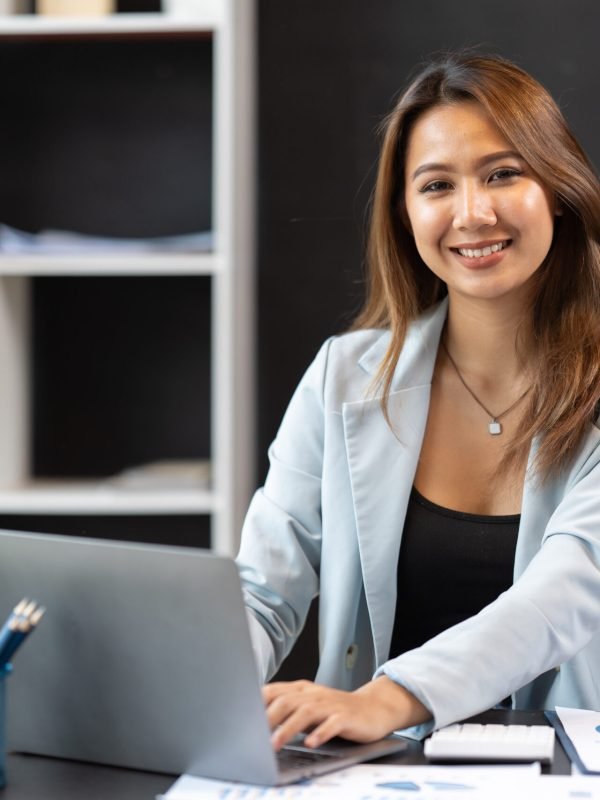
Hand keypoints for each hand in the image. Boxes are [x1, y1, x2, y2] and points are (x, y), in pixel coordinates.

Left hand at [262, 676, 429, 750]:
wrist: (373, 708)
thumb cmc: (336, 710)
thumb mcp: (309, 706)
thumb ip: (286, 710)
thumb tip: (255, 723)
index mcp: (302, 690)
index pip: (274, 691)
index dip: (257, 702)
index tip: (240, 717)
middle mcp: (314, 694)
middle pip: (287, 700)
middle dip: (268, 717)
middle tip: (252, 736)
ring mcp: (331, 704)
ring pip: (306, 712)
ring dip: (288, 728)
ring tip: (274, 744)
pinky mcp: (346, 717)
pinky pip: (332, 723)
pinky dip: (321, 733)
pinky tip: (312, 743)